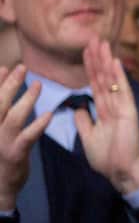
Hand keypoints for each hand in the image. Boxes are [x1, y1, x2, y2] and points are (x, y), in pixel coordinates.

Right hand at [0, 65, 53, 210]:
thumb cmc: (0, 155)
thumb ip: (1, 112)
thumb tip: (5, 84)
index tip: (6, 67)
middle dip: (9, 84)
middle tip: (22, 68)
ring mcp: (1, 143)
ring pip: (13, 117)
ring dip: (26, 100)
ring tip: (38, 85)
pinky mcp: (15, 155)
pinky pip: (27, 137)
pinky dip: (38, 125)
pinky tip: (49, 114)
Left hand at [74, 39, 138, 194]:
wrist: (120, 171)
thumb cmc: (107, 157)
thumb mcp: (88, 137)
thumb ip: (84, 121)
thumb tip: (79, 108)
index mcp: (104, 110)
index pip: (95, 84)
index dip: (90, 68)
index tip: (86, 52)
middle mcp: (113, 104)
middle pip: (103, 77)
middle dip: (97, 58)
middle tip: (93, 38)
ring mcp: (122, 106)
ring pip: (111, 80)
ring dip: (106, 61)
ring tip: (102, 43)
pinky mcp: (128, 111)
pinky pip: (122, 90)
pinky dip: (119, 76)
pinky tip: (114, 62)